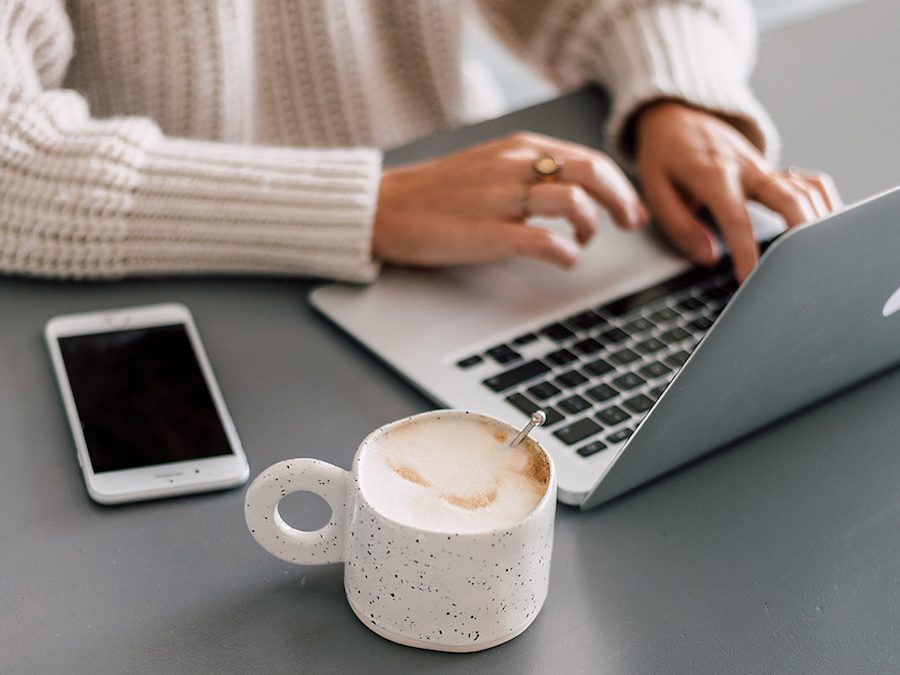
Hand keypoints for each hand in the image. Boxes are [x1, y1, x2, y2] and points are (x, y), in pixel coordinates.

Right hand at [373, 132, 648, 268]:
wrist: (387, 208)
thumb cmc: (436, 193)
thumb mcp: (490, 166)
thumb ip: (530, 171)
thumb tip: (571, 191)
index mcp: (519, 149)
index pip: (588, 157)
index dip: (619, 184)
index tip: (628, 207)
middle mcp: (515, 166)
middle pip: (592, 172)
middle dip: (621, 200)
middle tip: (628, 224)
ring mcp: (502, 198)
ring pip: (573, 201)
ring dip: (590, 226)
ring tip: (581, 242)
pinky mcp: (489, 233)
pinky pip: (544, 240)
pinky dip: (565, 253)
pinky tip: (564, 259)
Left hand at [635, 101, 841, 280]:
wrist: (676, 115)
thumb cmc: (664, 155)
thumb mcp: (655, 189)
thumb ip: (679, 226)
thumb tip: (707, 257)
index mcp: (713, 175)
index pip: (736, 219)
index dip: (745, 251)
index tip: (750, 278)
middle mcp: (746, 169)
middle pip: (789, 199)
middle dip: (801, 234)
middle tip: (804, 266)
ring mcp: (764, 168)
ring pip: (805, 191)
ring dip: (818, 221)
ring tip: (822, 255)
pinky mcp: (773, 170)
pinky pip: (808, 182)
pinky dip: (822, 202)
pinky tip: (827, 227)